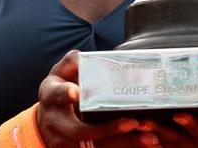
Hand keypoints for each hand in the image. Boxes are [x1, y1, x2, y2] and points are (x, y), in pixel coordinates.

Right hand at [37, 50, 158, 147]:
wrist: (49, 120)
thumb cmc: (61, 90)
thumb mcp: (61, 73)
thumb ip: (74, 63)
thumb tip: (89, 58)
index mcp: (51, 97)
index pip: (56, 95)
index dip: (65, 94)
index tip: (76, 92)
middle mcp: (55, 122)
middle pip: (79, 131)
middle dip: (107, 129)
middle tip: (133, 122)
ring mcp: (65, 142)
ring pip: (95, 147)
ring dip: (122, 144)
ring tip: (149, 138)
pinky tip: (145, 145)